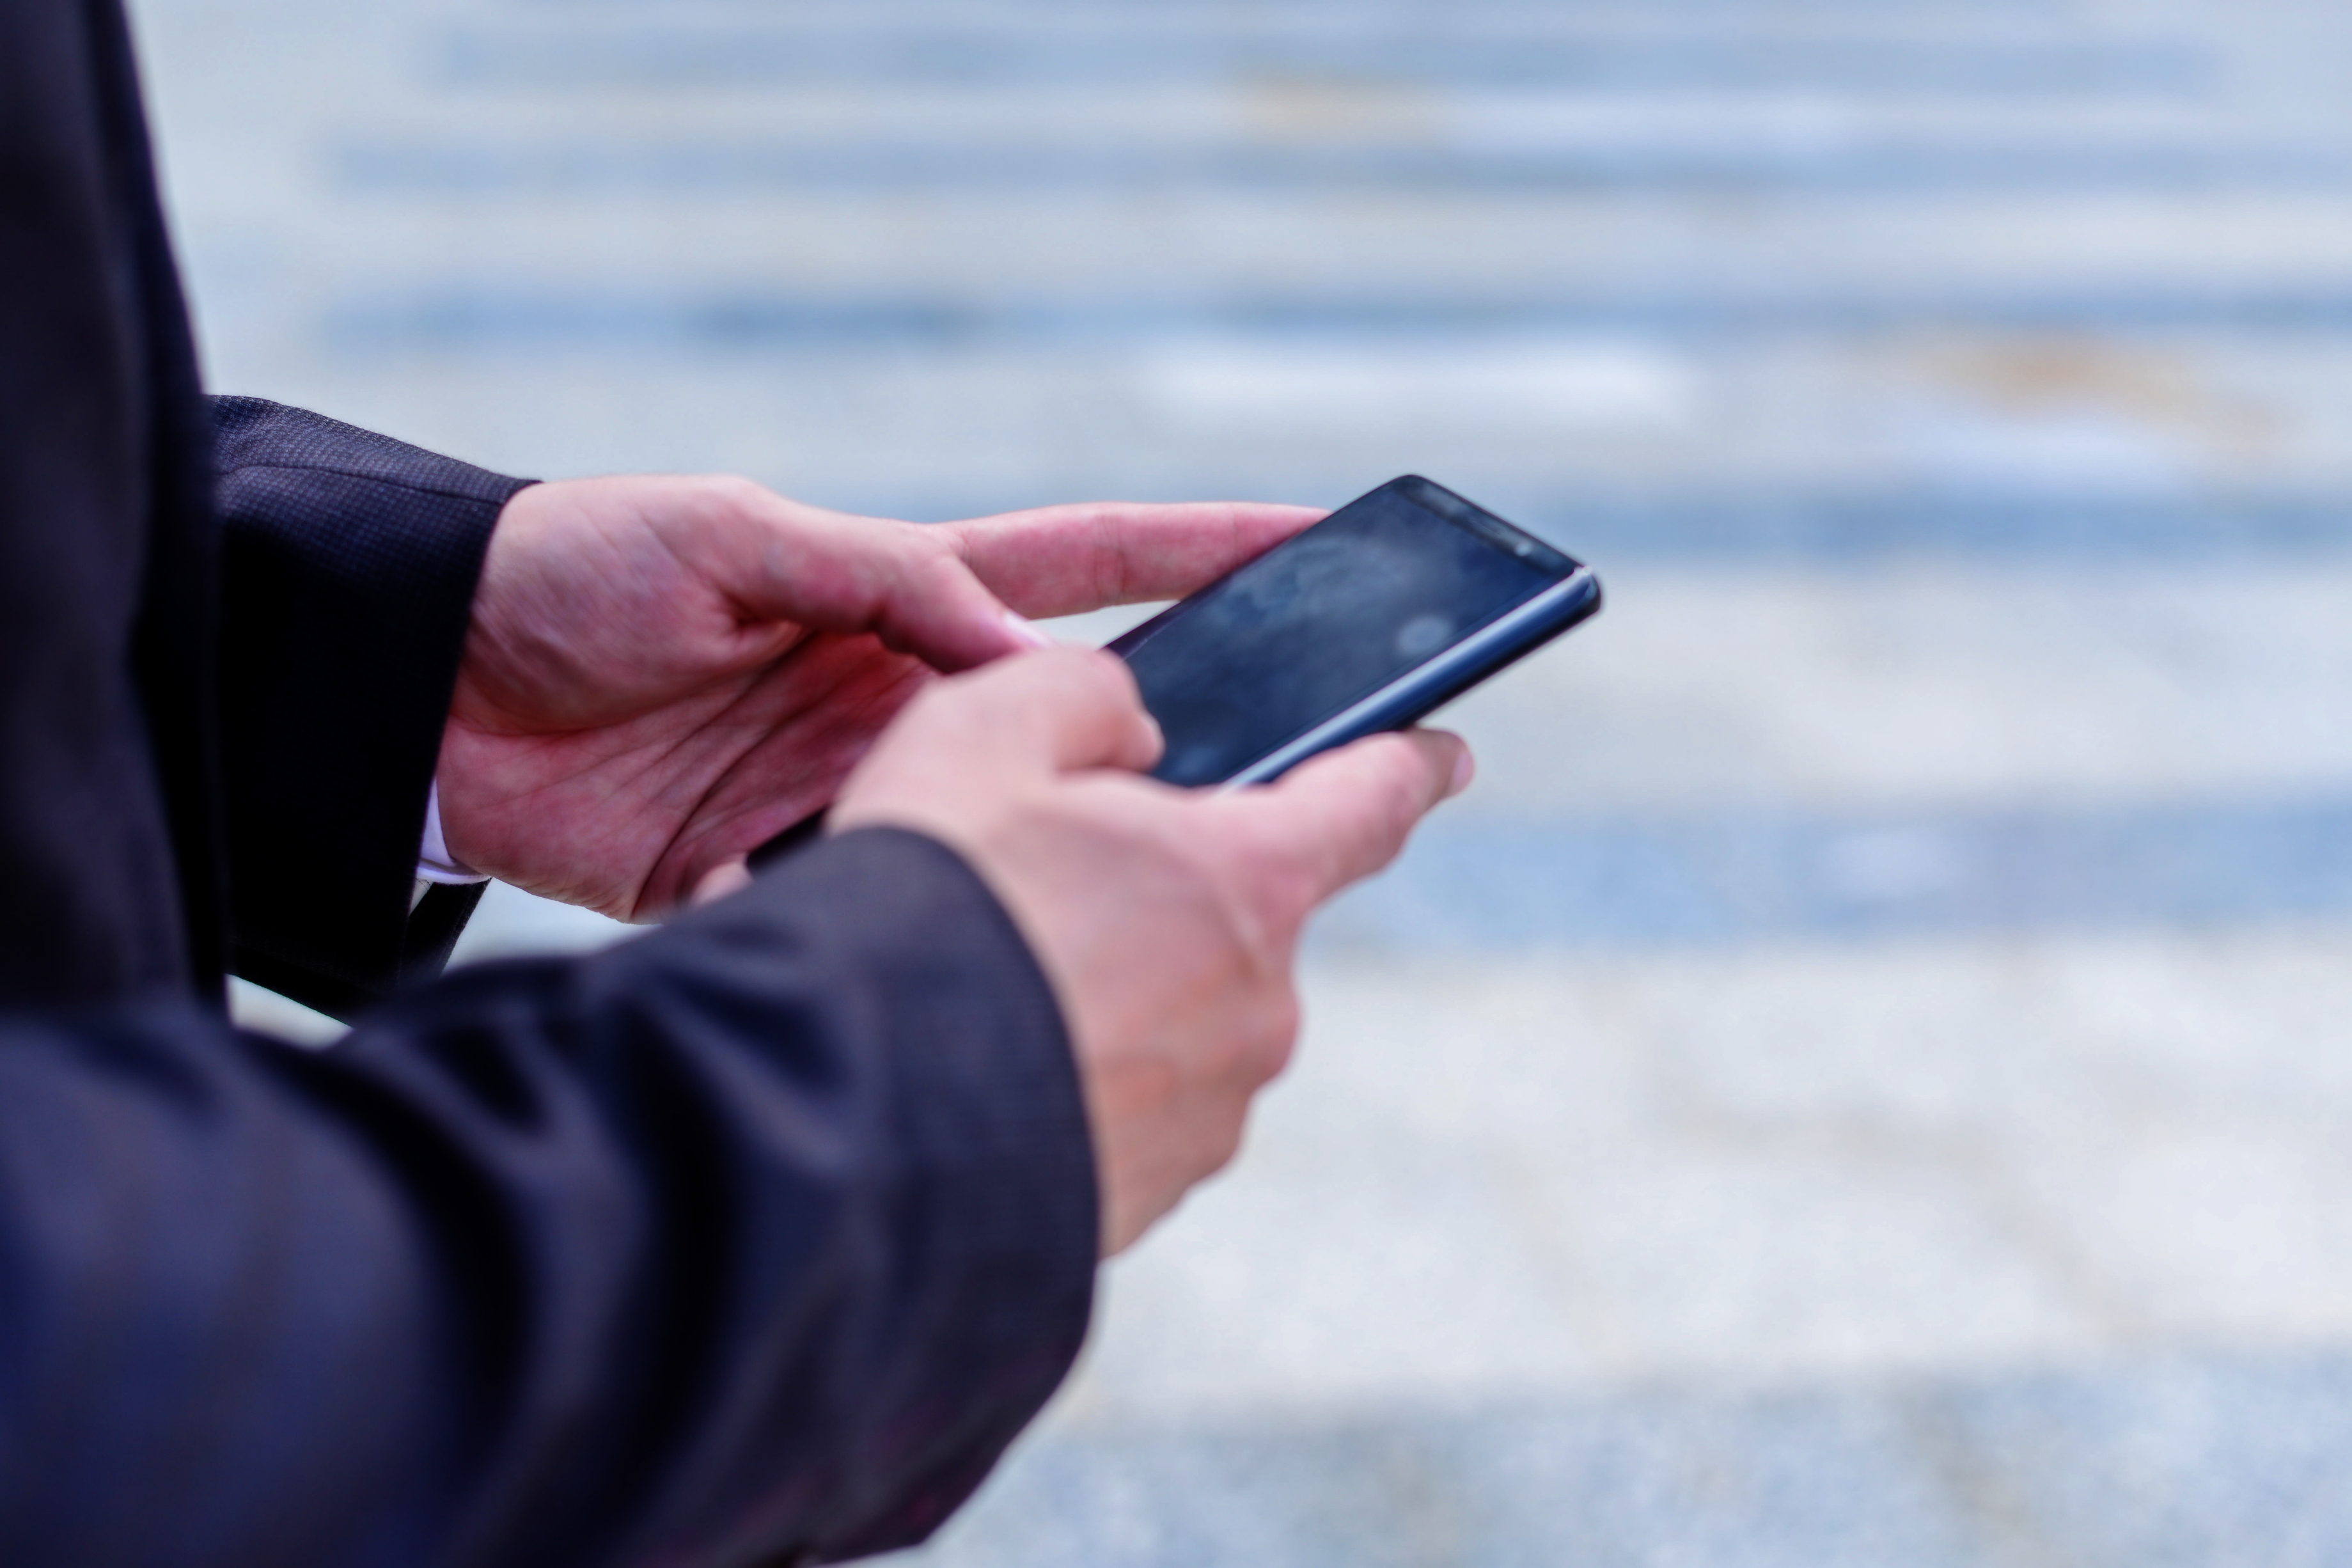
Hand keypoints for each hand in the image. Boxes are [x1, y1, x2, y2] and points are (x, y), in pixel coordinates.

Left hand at [437, 476, 1320, 918]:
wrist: (421, 688)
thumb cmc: (575, 566)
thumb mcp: (738, 535)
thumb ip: (890, 584)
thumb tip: (1037, 663)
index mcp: (902, 595)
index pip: (1089, 568)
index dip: (1206, 553)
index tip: (1320, 543)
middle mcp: (900, 699)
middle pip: (1072, 727)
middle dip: (1180, 751)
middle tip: (1292, 774)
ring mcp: (848, 796)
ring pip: (989, 842)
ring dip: (1038, 869)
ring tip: (1118, 900)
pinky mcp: (777, 882)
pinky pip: (868, 919)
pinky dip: (897, 940)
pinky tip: (936, 962)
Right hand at [830, 648, 1471, 1254]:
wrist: (843, 1120)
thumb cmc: (923, 909)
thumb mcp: (981, 733)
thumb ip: (1081, 697)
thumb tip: (1130, 734)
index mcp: (1246, 881)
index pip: (1367, 801)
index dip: (1404, 765)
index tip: (1442, 756)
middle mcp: (1255, 1009)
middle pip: (1229, 921)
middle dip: (1151, 897)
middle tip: (1027, 888)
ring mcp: (1206, 1120)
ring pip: (1168, 1024)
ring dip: (1097, 1000)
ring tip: (976, 991)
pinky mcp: (1141, 1203)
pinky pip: (1117, 1116)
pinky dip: (1062, 1088)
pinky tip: (970, 1072)